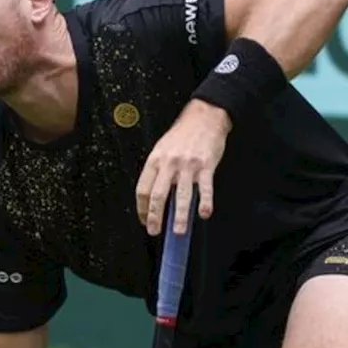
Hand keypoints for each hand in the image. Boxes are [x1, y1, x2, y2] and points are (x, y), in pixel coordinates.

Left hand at [135, 99, 231, 235]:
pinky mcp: (206, 165)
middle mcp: (169, 163)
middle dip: (155, 216)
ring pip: (181, 195)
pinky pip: (205, 187)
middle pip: (158, 195)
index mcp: (155, 160)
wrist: (204, 117)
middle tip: (155, 231)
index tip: (144, 220)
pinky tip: (204, 213)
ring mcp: (188, 165)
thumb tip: (155, 199)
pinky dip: (205, 202)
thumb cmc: (182, 135)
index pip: (143, 189)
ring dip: (179, 216)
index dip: (142, 208)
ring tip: (178, 231)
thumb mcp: (162, 149)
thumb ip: (158, 172)